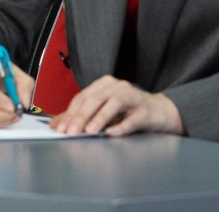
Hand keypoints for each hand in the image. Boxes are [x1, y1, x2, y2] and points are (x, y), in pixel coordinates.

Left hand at [50, 75, 184, 136]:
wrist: (159, 111)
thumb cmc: (128, 111)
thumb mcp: (104, 109)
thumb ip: (84, 115)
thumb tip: (58, 124)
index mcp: (104, 84)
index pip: (83, 97)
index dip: (70, 112)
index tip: (60, 127)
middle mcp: (117, 87)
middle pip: (95, 100)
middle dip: (80, 117)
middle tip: (70, 131)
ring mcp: (132, 97)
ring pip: (112, 105)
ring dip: (99, 118)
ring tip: (89, 131)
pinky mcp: (145, 111)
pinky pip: (131, 120)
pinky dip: (121, 127)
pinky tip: (111, 133)